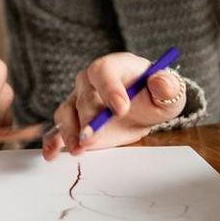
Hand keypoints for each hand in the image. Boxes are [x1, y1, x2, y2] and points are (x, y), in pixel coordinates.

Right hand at [41, 53, 184, 160]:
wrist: (143, 106)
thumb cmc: (153, 94)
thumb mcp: (167, 91)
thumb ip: (166, 86)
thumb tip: (160, 82)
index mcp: (113, 67)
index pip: (103, 71)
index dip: (109, 88)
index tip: (120, 109)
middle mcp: (90, 81)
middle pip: (83, 96)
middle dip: (88, 118)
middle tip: (93, 136)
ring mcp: (78, 100)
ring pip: (66, 112)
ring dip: (69, 131)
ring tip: (78, 149)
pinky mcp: (74, 121)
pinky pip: (58, 128)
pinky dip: (53, 141)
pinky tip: (52, 154)